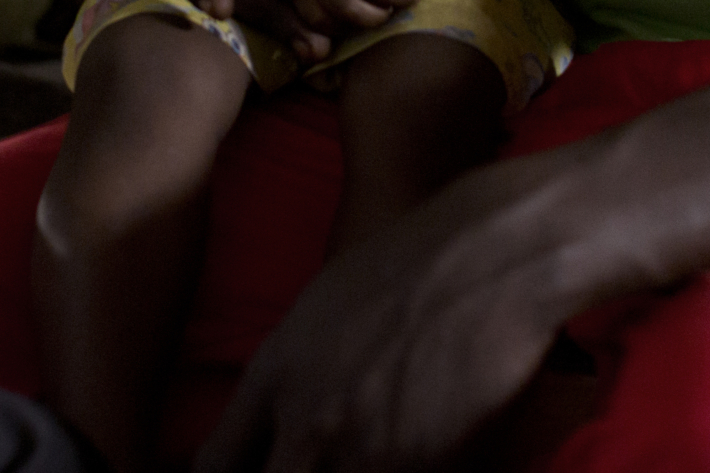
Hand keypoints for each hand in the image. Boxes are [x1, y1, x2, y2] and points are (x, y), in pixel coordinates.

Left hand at [198, 156, 570, 472]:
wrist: (493, 259)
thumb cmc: (416, 262)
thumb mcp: (325, 303)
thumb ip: (294, 370)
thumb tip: (286, 413)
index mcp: (275, 373)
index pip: (216, 463)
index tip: (258, 469)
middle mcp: (307, 420)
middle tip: (315, 466)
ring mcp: (364, 450)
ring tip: (380, 448)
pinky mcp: (423, 468)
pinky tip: (426, 454)